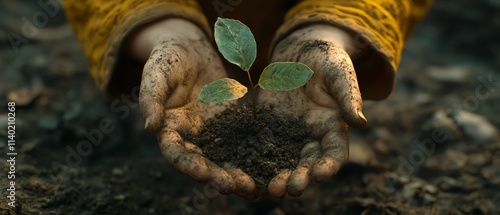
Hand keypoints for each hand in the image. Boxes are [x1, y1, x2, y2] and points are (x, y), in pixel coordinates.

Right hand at [128, 18, 256, 197]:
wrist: (192, 48)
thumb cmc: (169, 59)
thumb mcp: (157, 74)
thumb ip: (151, 99)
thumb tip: (150, 128)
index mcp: (169, 129)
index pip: (176, 152)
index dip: (187, 164)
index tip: (202, 174)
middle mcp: (191, 137)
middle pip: (202, 162)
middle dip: (215, 176)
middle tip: (231, 187)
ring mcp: (213, 132)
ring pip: (224, 158)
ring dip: (235, 174)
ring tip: (250, 188)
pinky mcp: (232, 124)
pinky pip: (243, 142)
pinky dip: (252, 156)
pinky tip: (267, 167)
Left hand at [259, 24, 366, 196]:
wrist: (298, 53)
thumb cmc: (325, 60)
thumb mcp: (338, 73)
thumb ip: (348, 96)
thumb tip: (361, 122)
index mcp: (333, 127)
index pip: (335, 153)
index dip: (329, 165)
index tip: (320, 175)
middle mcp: (312, 137)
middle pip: (308, 164)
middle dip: (302, 178)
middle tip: (292, 189)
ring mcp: (289, 136)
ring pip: (285, 163)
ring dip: (280, 178)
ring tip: (271, 190)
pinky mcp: (268, 130)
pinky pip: (262, 150)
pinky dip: (257, 165)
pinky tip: (249, 175)